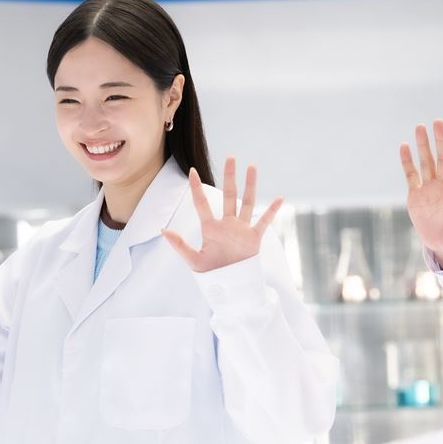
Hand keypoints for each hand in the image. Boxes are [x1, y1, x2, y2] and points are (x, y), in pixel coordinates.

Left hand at [162, 156, 282, 272]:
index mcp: (211, 228)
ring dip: (250, 185)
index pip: (202, 203)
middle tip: (231, 157)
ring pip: (247, 203)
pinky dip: (272, 211)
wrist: (230, 286)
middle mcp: (227, 224)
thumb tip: (162, 230)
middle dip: (230, 177)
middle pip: (229, 195)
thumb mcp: (193, 260)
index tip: (191, 171)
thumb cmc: (211, 274)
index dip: (196, 187)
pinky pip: (264, 222)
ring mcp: (241, 229)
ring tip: (252, 167)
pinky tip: (280, 198)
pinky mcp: (254, 238)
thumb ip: (179, 244)